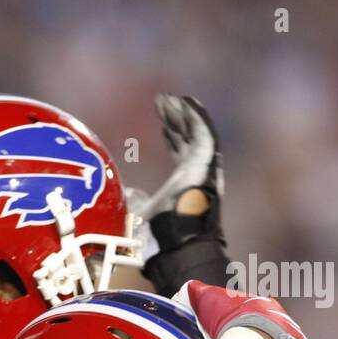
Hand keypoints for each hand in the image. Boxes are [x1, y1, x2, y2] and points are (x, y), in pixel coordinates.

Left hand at [130, 94, 224, 220]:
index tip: (163, 121)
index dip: (173, 135)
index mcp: (183, 181)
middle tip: (162, 101)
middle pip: (188, 137)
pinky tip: (185, 101)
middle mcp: (196, 172)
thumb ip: (137, 200)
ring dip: (185, 114)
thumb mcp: (141, 210)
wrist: (171, 240)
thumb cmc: (158, 232)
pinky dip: (196, 116)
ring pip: (197, 132)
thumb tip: (130, 191)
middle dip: (176, 119)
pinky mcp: (207, 162)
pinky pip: (205, 132)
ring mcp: (204, 166)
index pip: (181, 152)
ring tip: (171, 98)